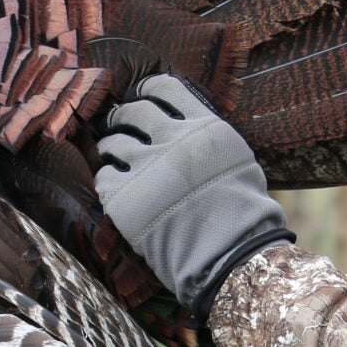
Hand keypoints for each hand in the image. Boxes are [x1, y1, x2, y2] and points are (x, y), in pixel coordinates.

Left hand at [94, 75, 293, 325]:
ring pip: (112, 142)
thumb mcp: (238, 160)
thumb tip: (185, 124)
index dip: (148, 91)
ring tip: (113, 154)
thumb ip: (209, 137)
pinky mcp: (125, 199)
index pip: (164, 89)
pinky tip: (115, 187)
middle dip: (124, 116)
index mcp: (203, 128)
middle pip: (133, 111)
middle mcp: (173, 141)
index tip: (143, 98)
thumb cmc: (242, 214)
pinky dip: (107, 179)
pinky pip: (104, 177)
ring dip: (110, 146)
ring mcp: (146, 169)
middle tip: (120, 124)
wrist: (229, 257)